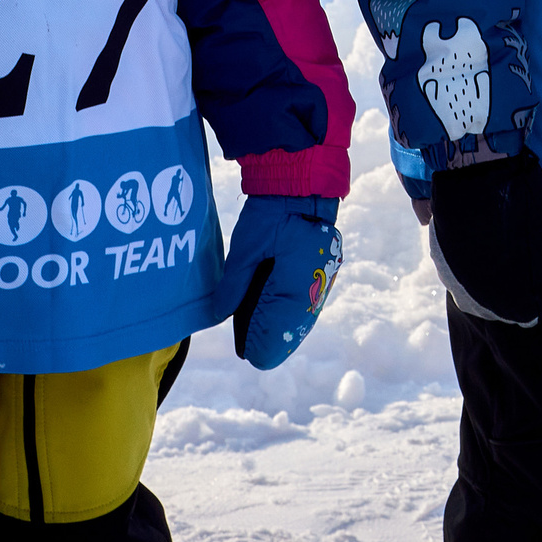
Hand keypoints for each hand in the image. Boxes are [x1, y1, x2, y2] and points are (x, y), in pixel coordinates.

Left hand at [210, 196, 341, 370]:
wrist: (301, 187)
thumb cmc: (271, 215)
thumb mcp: (245, 249)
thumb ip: (234, 285)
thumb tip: (220, 315)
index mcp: (296, 283)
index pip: (281, 330)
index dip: (264, 345)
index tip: (248, 354)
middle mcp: (313, 287)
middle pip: (295, 329)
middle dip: (273, 339)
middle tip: (251, 351)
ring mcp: (320, 279)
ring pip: (303, 317)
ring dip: (283, 327)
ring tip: (261, 341)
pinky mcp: (321, 271)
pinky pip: (307, 302)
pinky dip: (291, 313)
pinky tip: (277, 319)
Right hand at [427, 154, 541, 326]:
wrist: (477, 168)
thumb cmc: (525, 198)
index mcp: (515, 297)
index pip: (531, 315)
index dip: (538, 296)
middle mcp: (482, 300)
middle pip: (501, 312)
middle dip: (514, 294)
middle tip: (522, 261)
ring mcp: (457, 283)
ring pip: (476, 297)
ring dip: (489, 284)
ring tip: (501, 250)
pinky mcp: (439, 263)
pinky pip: (457, 277)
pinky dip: (470, 268)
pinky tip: (481, 243)